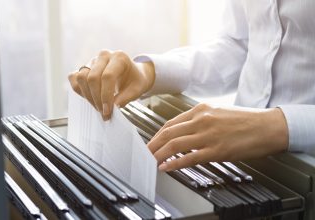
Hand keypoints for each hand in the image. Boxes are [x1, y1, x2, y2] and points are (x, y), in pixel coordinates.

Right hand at [68, 50, 154, 119]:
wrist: (132, 74)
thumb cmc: (135, 81)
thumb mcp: (137, 90)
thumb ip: (126, 98)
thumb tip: (112, 106)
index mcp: (119, 58)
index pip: (107, 76)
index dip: (105, 96)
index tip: (107, 111)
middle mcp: (104, 56)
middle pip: (92, 78)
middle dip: (96, 99)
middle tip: (103, 112)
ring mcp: (92, 61)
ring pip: (81, 78)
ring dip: (88, 96)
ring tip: (98, 107)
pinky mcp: (84, 67)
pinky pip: (74, 77)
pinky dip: (78, 89)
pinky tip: (89, 98)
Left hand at [147, 103, 288, 170]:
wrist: (269, 126)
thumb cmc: (246, 120)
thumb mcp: (219, 112)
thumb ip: (200, 119)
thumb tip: (184, 131)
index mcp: (201, 110)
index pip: (171, 123)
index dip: (158, 134)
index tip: (152, 141)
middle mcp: (201, 120)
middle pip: (168, 133)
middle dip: (152, 144)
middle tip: (144, 152)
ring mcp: (208, 135)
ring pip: (175, 145)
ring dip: (159, 154)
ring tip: (151, 161)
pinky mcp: (216, 150)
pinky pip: (190, 158)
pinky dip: (174, 163)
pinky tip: (166, 167)